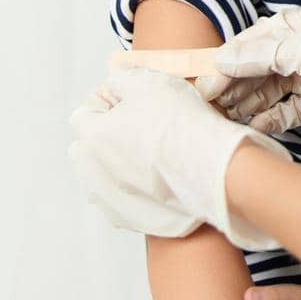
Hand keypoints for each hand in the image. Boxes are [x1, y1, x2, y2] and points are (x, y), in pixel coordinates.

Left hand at [68, 68, 292, 248]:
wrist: (213, 169)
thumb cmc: (181, 124)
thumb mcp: (148, 82)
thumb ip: (121, 79)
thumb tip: (115, 85)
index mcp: (90, 137)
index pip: (87, 110)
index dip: (112, 100)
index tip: (139, 102)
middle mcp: (91, 173)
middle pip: (90, 146)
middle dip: (108, 134)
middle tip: (145, 126)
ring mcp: (109, 200)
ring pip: (105, 175)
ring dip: (120, 163)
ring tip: (153, 153)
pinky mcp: (130, 220)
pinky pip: (125, 198)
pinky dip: (137, 188)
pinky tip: (160, 177)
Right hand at [195, 5, 300, 154]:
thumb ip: (266, 54)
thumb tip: (225, 58)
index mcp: (299, 27)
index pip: (251, 41)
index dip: (226, 60)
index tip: (203, 81)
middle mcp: (300, 50)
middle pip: (254, 67)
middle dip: (230, 85)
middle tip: (207, 107)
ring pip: (265, 90)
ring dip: (244, 104)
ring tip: (223, 120)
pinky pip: (283, 112)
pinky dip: (267, 120)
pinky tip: (252, 128)